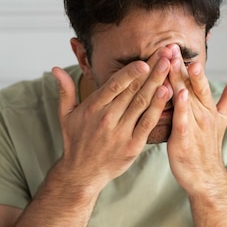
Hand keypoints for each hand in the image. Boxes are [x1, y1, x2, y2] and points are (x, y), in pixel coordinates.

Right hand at [52, 51, 171, 190]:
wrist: (82, 173)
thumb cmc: (75, 141)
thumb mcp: (65, 115)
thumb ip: (65, 90)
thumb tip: (55, 69)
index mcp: (93, 108)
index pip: (114, 85)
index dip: (131, 72)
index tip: (145, 60)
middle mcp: (107, 118)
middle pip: (133, 90)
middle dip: (151, 70)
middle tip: (166, 53)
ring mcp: (121, 132)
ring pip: (142, 103)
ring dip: (158, 83)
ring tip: (170, 67)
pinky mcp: (133, 145)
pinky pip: (148, 123)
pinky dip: (158, 107)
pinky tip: (168, 93)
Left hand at [166, 45, 226, 192]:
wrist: (207, 177)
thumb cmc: (208, 148)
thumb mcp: (222, 118)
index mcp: (209, 108)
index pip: (199, 81)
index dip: (189, 63)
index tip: (178, 45)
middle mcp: (203, 114)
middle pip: (193, 85)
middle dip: (183, 65)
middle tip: (173, 47)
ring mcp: (195, 125)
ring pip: (186, 98)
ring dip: (180, 80)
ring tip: (175, 62)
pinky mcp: (185, 139)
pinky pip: (183, 119)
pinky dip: (182, 106)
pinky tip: (178, 93)